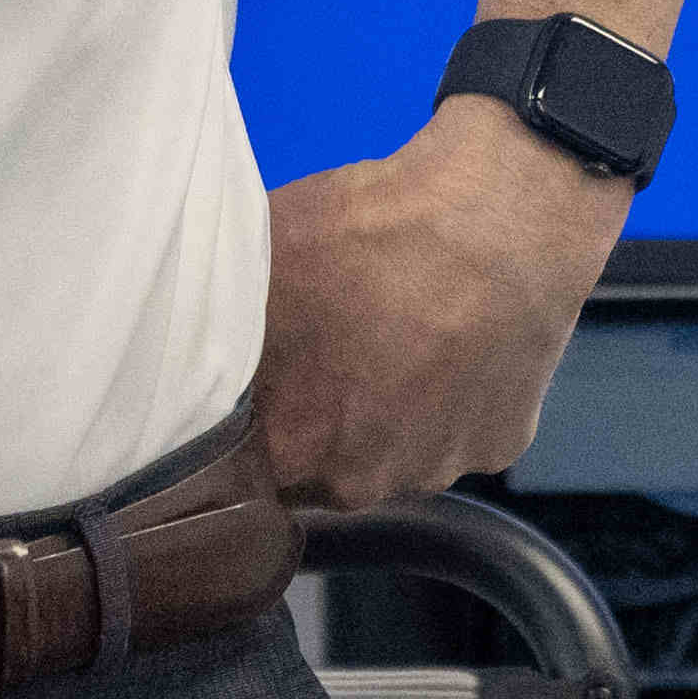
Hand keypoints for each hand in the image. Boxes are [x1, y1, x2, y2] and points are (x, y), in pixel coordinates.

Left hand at [254, 96, 629, 503]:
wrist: (496, 216)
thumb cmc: (371, 233)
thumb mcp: (262, 262)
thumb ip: (224, 323)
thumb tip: (197, 334)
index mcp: (290, 449)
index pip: (248, 468)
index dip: (254, 420)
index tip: (266, 379)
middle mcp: (362, 482)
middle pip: (325, 466)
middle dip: (324, 418)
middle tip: (334, 345)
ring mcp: (438, 466)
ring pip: (396, 451)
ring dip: (391, 411)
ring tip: (400, 335)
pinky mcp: (500, 444)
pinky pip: (460, 429)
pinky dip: (454, 395)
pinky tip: (453, 337)